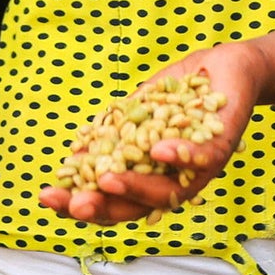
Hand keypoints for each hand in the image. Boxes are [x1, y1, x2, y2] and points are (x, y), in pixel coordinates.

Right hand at [37, 41, 265, 225]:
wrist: (228, 67)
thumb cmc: (181, 93)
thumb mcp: (138, 113)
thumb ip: (113, 136)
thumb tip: (72, 161)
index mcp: (152, 177)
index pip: (112, 201)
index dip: (79, 203)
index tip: (46, 198)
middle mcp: (175, 181)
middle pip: (136, 207)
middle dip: (102, 207)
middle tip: (73, 204)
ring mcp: (201, 168)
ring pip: (168, 191)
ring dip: (137, 187)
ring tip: (107, 179)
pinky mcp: (224, 144)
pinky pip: (203, 157)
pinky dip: (180, 156)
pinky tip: (157, 150)